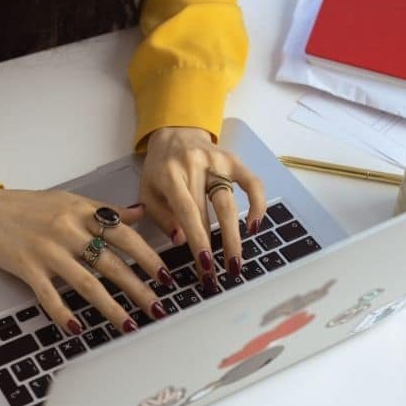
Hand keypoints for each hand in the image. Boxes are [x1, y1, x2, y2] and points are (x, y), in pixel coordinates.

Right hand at [0, 189, 175, 334]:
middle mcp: (68, 232)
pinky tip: (78, 328)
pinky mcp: (28, 269)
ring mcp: (48, 251)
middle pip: (111, 264)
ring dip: (111, 307)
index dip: (147, 256)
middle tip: (158, 308)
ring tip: (129, 324)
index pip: (124, 235)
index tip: (165, 275)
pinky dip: (64, 314)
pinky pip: (49, 296)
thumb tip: (138, 214)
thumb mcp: (72, 201)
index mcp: (82, 213)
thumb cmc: (31, 207)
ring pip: (87, 283)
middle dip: (138, 289)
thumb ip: (105, 210)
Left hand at [140, 127, 265, 291]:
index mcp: (171, 174)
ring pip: (230, 202)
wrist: (174, 132)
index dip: (198, 239)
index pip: (188, 211)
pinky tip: (253, 226)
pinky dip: (257, 204)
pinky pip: (252, 183)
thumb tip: (181, 240)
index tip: (204, 264)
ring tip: (236, 261)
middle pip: (210, 210)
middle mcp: (196, 165)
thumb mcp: (147, 190)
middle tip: (221, 274)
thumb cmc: (159, 168)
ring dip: (235, 235)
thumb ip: (161, 216)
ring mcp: (218, 162)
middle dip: (217, 246)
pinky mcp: (234, 160)